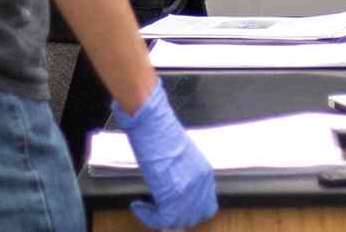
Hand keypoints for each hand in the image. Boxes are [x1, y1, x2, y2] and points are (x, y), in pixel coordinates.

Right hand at [111, 80, 217, 228]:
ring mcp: (188, 190)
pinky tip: (138, 206)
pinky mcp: (171, 193)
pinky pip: (161, 219)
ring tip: (145, 208)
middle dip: (173, 218)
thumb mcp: (182, 158)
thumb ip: (185, 177)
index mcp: (205, 174)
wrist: (154, 124)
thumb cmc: (163, 135)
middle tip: (156, 212)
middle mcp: (200, 184)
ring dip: (159, 218)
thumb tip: (175, 194)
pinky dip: (147, 217)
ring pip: (177, 221)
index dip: (190, 213)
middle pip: (192, 217)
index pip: (207, 208)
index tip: (174, 211)